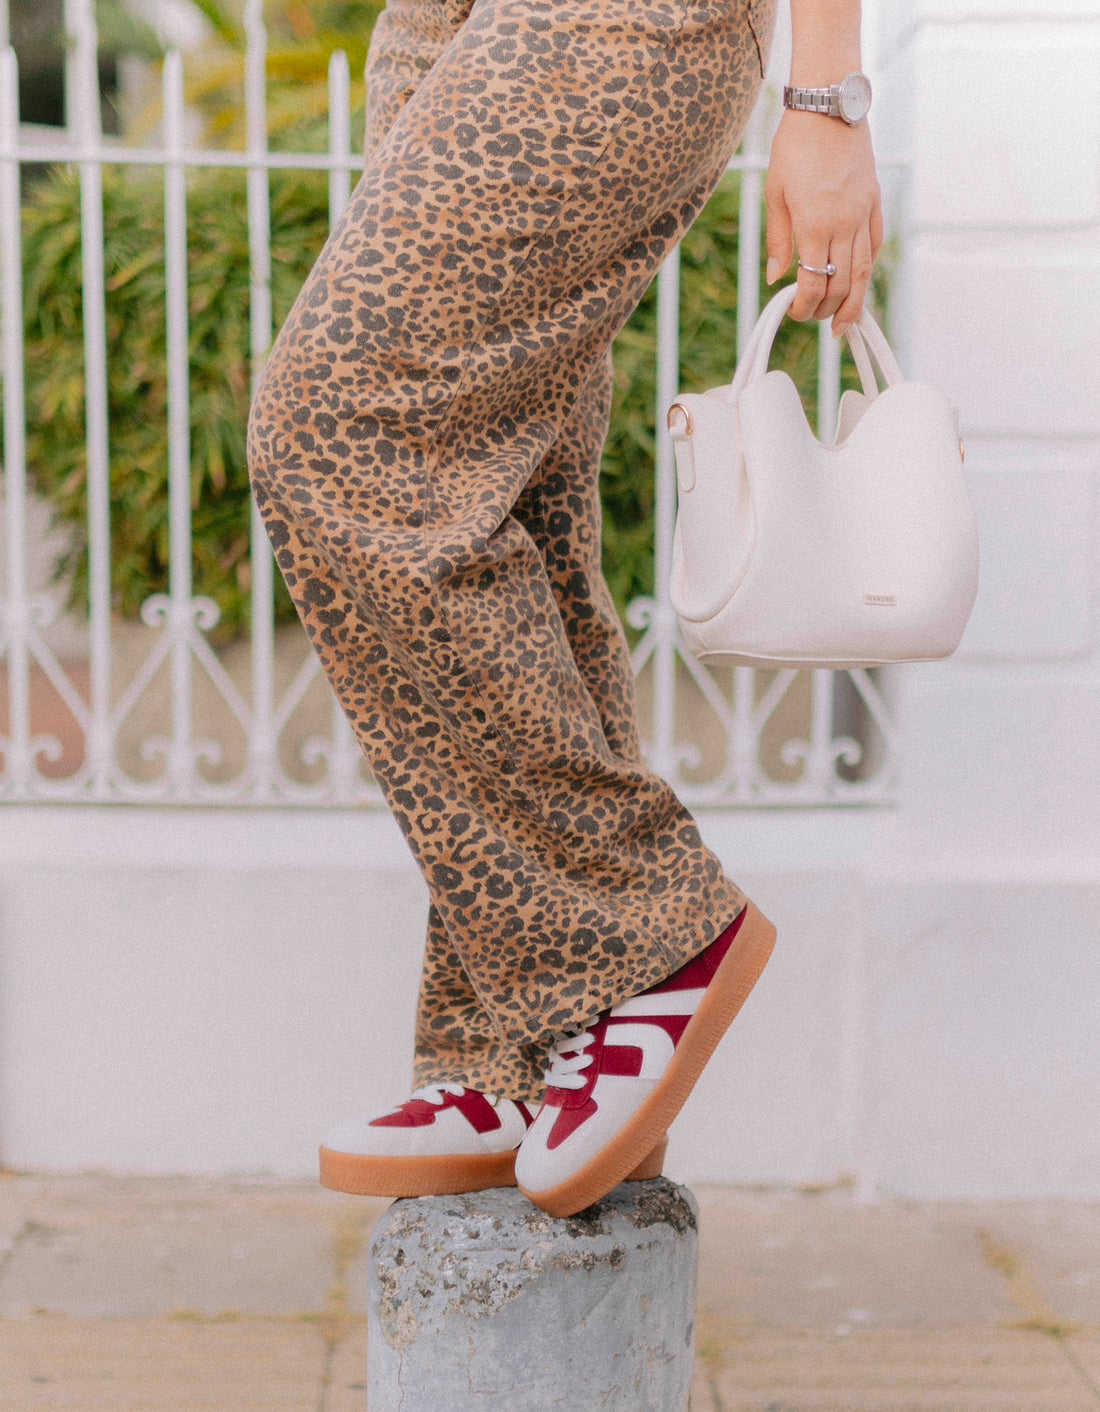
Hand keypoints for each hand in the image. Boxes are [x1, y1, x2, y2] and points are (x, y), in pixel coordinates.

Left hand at [763, 109, 883, 336]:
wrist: (829, 106)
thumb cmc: (794, 146)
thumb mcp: (775, 193)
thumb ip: (778, 239)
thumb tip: (777, 277)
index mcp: (815, 224)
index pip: (815, 282)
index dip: (805, 306)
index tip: (795, 312)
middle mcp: (844, 223)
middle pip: (842, 284)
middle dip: (828, 310)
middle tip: (816, 322)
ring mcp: (863, 212)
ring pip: (863, 271)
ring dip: (854, 302)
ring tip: (845, 323)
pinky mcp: (874, 201)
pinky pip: (875, 243)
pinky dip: (866, 267)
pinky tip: (856, 280)